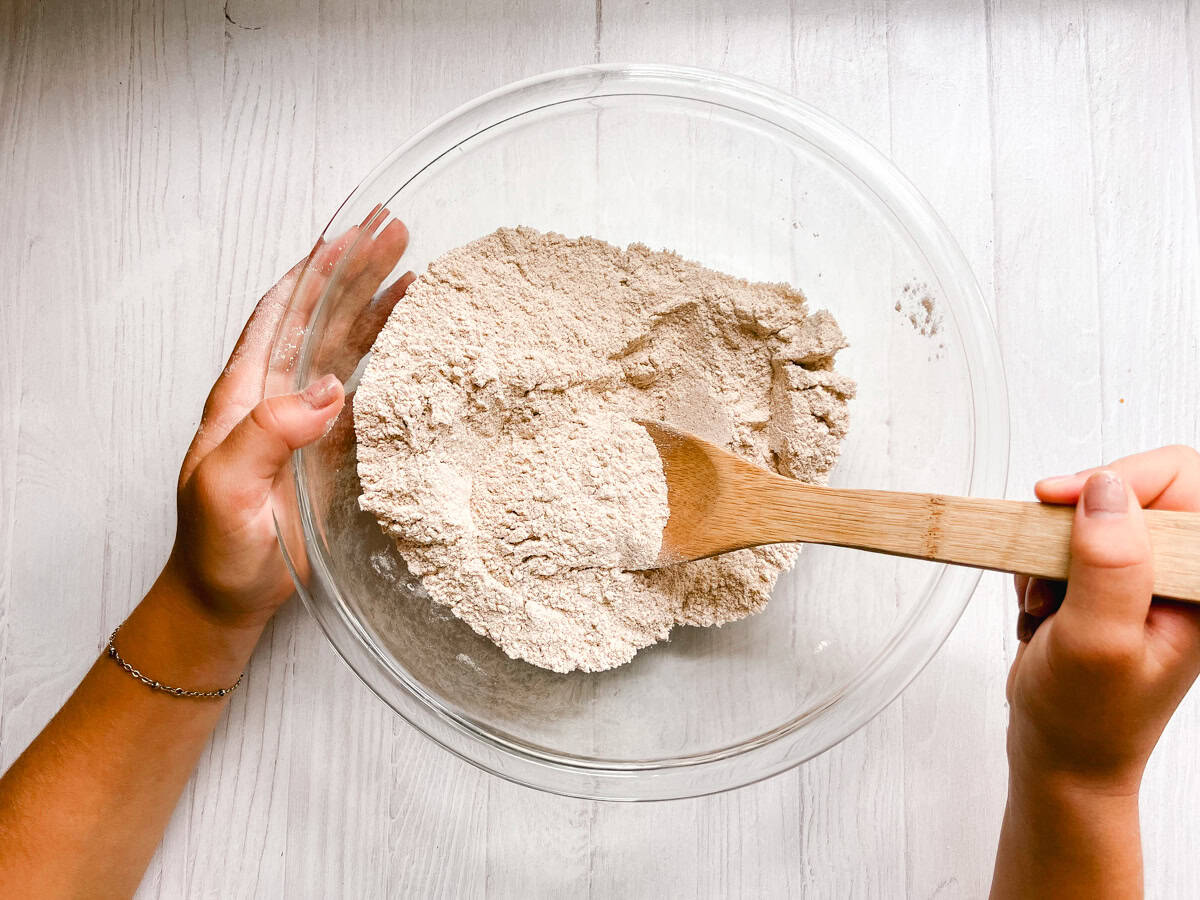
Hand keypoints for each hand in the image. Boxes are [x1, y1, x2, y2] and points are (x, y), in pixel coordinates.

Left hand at [167, 209, 412, 629]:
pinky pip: (367, 391)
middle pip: (320, 317)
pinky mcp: (334, 448)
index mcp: (243, 395)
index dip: (313, 273)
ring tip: (413, 266)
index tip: (347, 237)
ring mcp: (308, 420)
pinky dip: (391, 358)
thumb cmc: (215, 547)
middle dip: (354, 271)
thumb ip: (267, 435)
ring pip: (345, 346)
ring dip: (376, 305)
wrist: (226, 598)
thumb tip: (327, 390)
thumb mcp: (225, 489)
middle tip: (394, 231)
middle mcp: (276, 395)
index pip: (280, 315)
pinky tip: (413, 337)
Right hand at [1007, 445, 1199, 794]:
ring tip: (1050, 606)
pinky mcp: (1108, 584)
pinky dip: (1039, 569)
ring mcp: (1144, 579)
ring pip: (1087, 515)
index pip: (1180, 481)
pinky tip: (1045, 612)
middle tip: (1050, 569)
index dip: (1120, 480)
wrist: (1060, 756)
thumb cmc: (1087, 720)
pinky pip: (1064, 542)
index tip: (1061, 501)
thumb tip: (1104, 491)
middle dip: (1074, 526)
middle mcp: (1181, 576)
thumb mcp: (1098, 642)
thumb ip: (1109, 564)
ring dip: (1050, 553)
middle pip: (1130, 490)